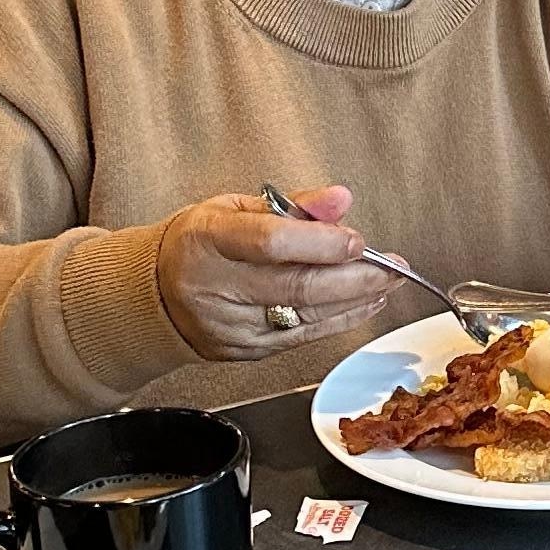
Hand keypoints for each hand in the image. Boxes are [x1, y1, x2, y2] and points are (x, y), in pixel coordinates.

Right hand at [155, 186, 392, 362]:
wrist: (156, 294)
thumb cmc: (201, 244)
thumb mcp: (237, 207)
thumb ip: (294, 205)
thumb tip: (340, 199)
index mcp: (208, 239)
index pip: (270, 243)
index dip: (321, 243)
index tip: (359, 240)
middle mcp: (215, 285)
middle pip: (295, 286)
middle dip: (355, 278)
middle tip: (393, 266)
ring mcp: (229, 324)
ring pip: (304, 316)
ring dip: (356, 299)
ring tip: (389, 282)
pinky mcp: (243, 350)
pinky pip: (302, 337)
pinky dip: (340, 320)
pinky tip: (365, 304)